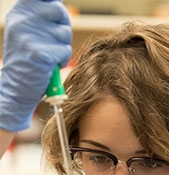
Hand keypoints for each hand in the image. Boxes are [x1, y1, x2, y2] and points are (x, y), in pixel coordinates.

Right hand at [0, 0, 71, 131]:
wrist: (17, 86)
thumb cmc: (30, 57)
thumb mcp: (31, 29)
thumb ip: (43, 13)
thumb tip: (58, 2)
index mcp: (19, 11)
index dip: (54, 6)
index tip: (52, 17)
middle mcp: (22, 20)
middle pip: (59, 10)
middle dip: (62, 26)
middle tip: (50, 41)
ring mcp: (30, 36)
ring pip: (64, 32)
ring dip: (62, 45)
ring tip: (48, 54)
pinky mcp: (40, 53)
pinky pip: (66, 50)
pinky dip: (62, 59)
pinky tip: (49, 64)